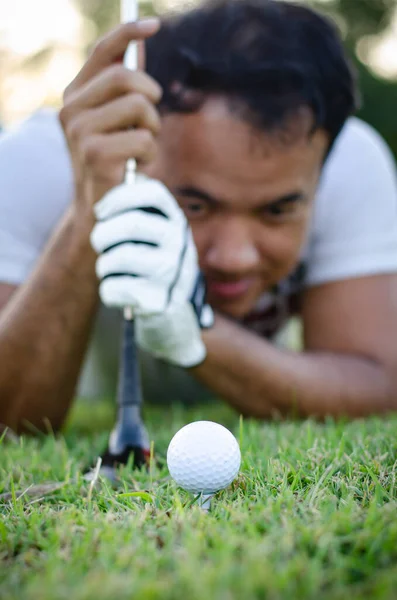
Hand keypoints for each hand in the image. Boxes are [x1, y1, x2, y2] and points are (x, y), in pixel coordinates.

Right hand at [59, 19, 161, 212]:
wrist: (99, 210)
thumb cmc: (114, 162)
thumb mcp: (117, 122)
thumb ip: (124, 88)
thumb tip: (139, 45)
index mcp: (76, 95)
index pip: (102, 52)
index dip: (128, 33)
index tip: (154, 24)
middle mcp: (71, 109)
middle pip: (125, 76)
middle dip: (151, 97)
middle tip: (150, 121)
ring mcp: (79, 131)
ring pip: (139, 106)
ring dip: (152, 130)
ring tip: (141, 149)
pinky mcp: (94, 154)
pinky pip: (143, 139)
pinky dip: (150, 155)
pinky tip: (136, 167)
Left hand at [90, 175, 212, 366]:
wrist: (174, 318)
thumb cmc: (154, 267)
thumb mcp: (156, 235)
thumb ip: (139, 208)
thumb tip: (121, 172)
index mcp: (176, 222)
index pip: (150, 192)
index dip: (118, 197)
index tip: (101, 211)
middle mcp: (179, 244)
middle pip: (130, 225)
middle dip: (102, 235)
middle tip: (98, 244)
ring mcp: (171, 274)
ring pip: (117, 259)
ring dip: (103, 266)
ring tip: (109, 271)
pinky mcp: (157, 301)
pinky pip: (114, 288)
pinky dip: (108, 292)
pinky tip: (119, 294)